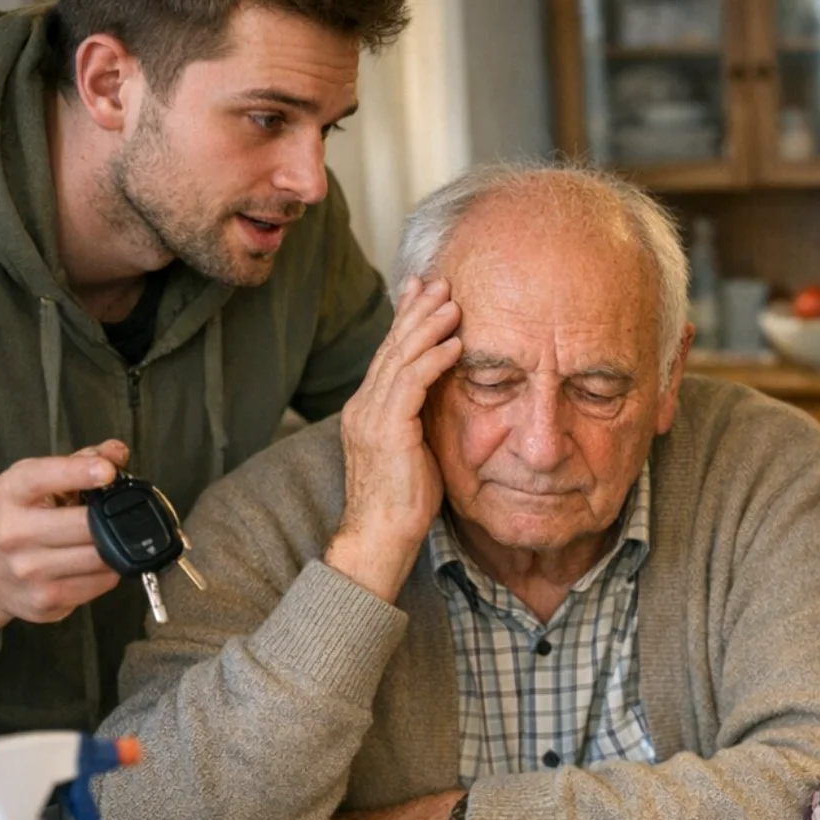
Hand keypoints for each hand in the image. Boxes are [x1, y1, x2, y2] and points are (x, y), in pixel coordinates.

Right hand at [0, 441, 131, 653]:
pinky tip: (95, 563)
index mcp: (11, 495)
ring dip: (115, 546)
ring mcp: (28, 570)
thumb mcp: (38, 483)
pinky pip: (101, 583)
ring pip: (100, 556)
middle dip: (110, 519)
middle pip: (86, 524)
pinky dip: (109, 571)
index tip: (107, 471)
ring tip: (104, 539)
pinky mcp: (45, 600)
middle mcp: (13, 533)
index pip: (43, 478)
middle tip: (115, 515)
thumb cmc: (19, 519)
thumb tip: (117, 452)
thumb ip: (81, 462)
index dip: (79, 472)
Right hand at [326, 277, 461, 601]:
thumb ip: (419, 422)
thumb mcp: (414, 452)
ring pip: (400, 358)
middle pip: (391, 347)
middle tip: (437, 282)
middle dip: (415, 312)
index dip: (405, 323)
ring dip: (428, 327)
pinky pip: (412, 383)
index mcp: (368, 411)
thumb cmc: (402, 504)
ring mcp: (372, 416)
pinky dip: (434, 359)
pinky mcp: (387, 429)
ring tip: (452, 302)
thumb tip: (440, 403)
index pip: (388, 357)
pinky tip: (455, 342)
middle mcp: (364, 407)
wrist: (380, 537)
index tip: (421, 294)